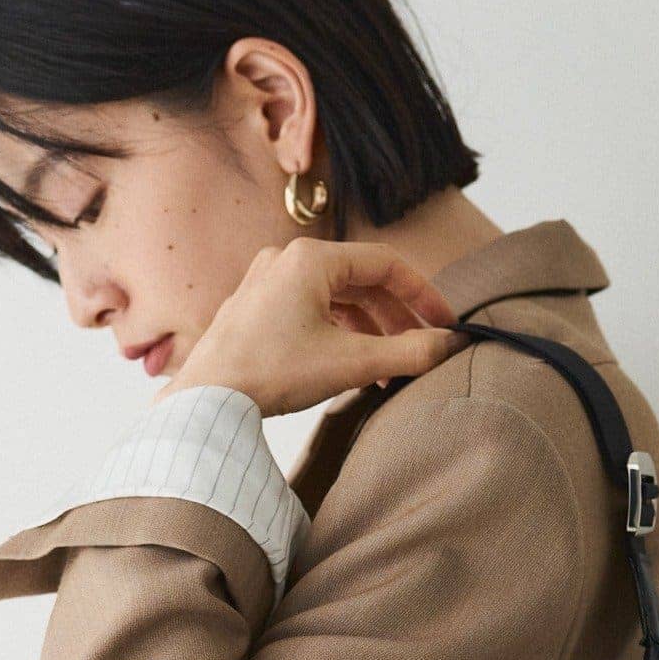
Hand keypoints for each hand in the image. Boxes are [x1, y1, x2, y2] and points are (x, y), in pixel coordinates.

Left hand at [150, 238, 470, 416]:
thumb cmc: (273, 373)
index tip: (444, 326)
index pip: (386, 264)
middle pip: (361, 282)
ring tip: (386, 369)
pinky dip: (337, 334)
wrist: (206, 400)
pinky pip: (310, 311)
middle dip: (395, 319)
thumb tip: (452, 345)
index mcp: (312, 259)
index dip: (423, 295)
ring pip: (335, 299)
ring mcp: (266, 283)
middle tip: (419, 352)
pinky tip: (348, 365)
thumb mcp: (352, 363)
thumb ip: (408, 352)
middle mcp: (286, 260)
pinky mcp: (254, 309)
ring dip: (368, 330)